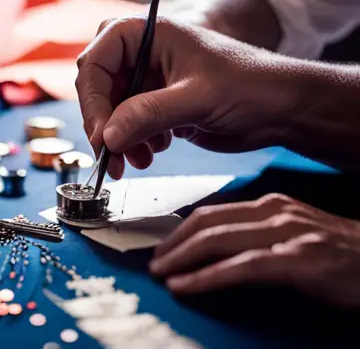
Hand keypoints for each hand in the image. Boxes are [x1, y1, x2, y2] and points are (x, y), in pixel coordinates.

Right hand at [76, 15, 292, 178]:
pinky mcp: (156, 105)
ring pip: (111, 111)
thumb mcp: (197, 98)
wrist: (279, 108)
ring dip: (118, 139)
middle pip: (99, 87)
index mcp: (147, 34)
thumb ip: (148, 114)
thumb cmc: (248, 85)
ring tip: (140, 160)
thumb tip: (106, 137)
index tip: (101, 135)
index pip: (96, 60)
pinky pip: (128, 125)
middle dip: (103, 124)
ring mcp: (148, 81)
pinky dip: (132, 143)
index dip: (93, 99)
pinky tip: (153, 152)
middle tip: (110, 156)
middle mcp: (142, 54)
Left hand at [150, 193, 359, 307]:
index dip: (181, 230)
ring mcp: (285, 234)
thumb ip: (257, 234)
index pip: (211, 213)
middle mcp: (272, 213)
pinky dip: (207, 277)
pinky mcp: (298, 260)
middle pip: (207, 223)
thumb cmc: (337, 252)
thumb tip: (217, 248)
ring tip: (161, 273)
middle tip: (154, 261)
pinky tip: (187, 285)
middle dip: (174, 244)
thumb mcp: (292, 234)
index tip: (163, 246)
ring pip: (218, 240)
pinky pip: (241, 267)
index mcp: (269, 205)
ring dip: (182, 258)